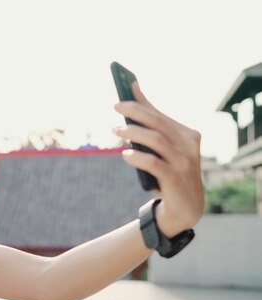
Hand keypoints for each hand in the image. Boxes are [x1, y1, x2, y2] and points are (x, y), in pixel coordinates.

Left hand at [114, 82, 204, 236]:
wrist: (186, 208)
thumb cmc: (170, 172)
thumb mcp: (164, 150)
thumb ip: (152, 127)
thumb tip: (133, 98)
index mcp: (188, 135)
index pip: (161, 115)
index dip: (143, 101)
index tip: (127, 85)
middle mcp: (189, 146)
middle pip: (158, 123)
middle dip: (136, 111)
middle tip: (115, 106)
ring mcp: (184, 162)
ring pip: (156, 140)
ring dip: (134, 132)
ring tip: (116, 130)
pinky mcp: (176, 178)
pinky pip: (154, 163)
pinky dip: (138, 157)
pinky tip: (126, 154)